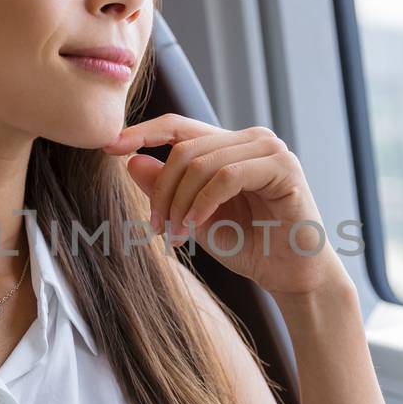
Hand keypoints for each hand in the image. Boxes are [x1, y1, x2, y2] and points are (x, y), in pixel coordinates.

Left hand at [103, 114, 350, 299]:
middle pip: (185, 149)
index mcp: (230, 145)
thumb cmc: (250, 247)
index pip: (179, 127)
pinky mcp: (284, 168)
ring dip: (180, 202)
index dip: (142, 132)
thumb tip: (132, 161)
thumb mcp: (194, 218)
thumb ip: (168, 190)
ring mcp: (270, 150)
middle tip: (156, 228)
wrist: (293, 276)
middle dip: (162, 190)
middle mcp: (251, 139)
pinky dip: (202, 203)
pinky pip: (227, 176)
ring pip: (202, 163)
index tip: (110, 147)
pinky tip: (194, 226)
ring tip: (175, 234)